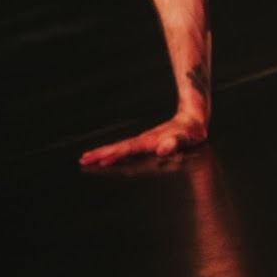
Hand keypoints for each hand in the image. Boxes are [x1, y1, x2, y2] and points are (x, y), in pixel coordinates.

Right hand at [78, 112, 207, 167]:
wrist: (193, 116)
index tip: (100, 160)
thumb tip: (162, 149)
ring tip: (88, 158)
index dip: (114, 154)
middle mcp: (144, 139)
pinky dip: (113, 152)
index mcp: (150, 140)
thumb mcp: (187, 137)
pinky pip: (125, 148)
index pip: (128, 148)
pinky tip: (108, 156)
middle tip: (83, 159)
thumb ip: (176, 142)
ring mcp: (143, 140)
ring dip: (103, 152)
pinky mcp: (145, 142)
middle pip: (118, 147)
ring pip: (119, 147)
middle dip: (100, 153)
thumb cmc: (191, 130)